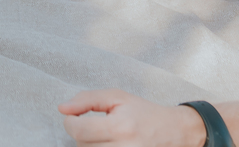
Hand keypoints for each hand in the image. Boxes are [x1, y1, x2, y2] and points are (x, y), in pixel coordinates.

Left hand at [60, 89, 205, 146]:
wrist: (176, 132)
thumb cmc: (144, 112)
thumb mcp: (117, 97)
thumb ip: (87, 100)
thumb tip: (62, 108)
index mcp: (120, 127)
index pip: (79, 131)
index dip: (70, 122)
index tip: (74, 117)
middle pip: (82, 146)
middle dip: (81, 134)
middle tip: (94, 126)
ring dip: (89, 145)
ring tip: (103, 136)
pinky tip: (107, 143)